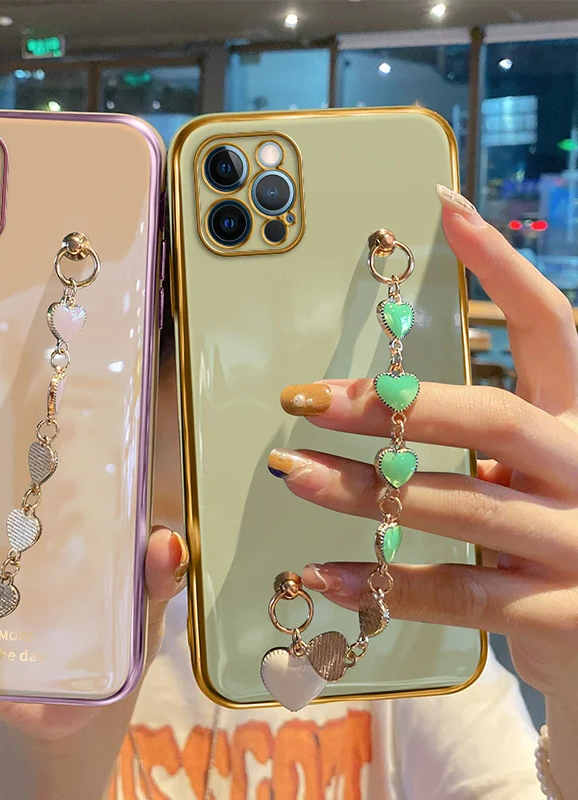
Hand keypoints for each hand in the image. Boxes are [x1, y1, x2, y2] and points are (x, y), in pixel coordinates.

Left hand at [268, 189, 577, 708]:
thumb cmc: (561, 544)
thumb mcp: (543, 474)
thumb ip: (493, 441)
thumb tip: (392, 416)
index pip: (553, 325)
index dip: (502, 265)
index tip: (444, 210)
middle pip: (489, 418)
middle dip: (391, 409)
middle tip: (306, 400)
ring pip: (458, 504)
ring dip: (361, 490)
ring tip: (291, 472)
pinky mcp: (560, 614)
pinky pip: (455, 593)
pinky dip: (380, 583)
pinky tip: (320, 573)